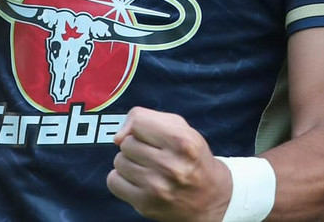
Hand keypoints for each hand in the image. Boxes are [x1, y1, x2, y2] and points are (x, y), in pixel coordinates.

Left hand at [108, 107, 232, 221]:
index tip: (148, 135)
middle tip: (152, 154)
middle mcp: (170, 165)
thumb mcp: (182, 129)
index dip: (140, 127)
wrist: (209, 197)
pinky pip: (114, 181)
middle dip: (136, 146)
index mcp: (182, 141)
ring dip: (129, 163)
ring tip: (147, 167)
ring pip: (119, 161)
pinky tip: (137, 180)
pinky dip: (121, 179)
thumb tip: (118, 136)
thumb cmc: (192, 157)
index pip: (138, 122)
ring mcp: (156, 187)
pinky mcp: (145, 204)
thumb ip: (148, 119)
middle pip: (126, 143)